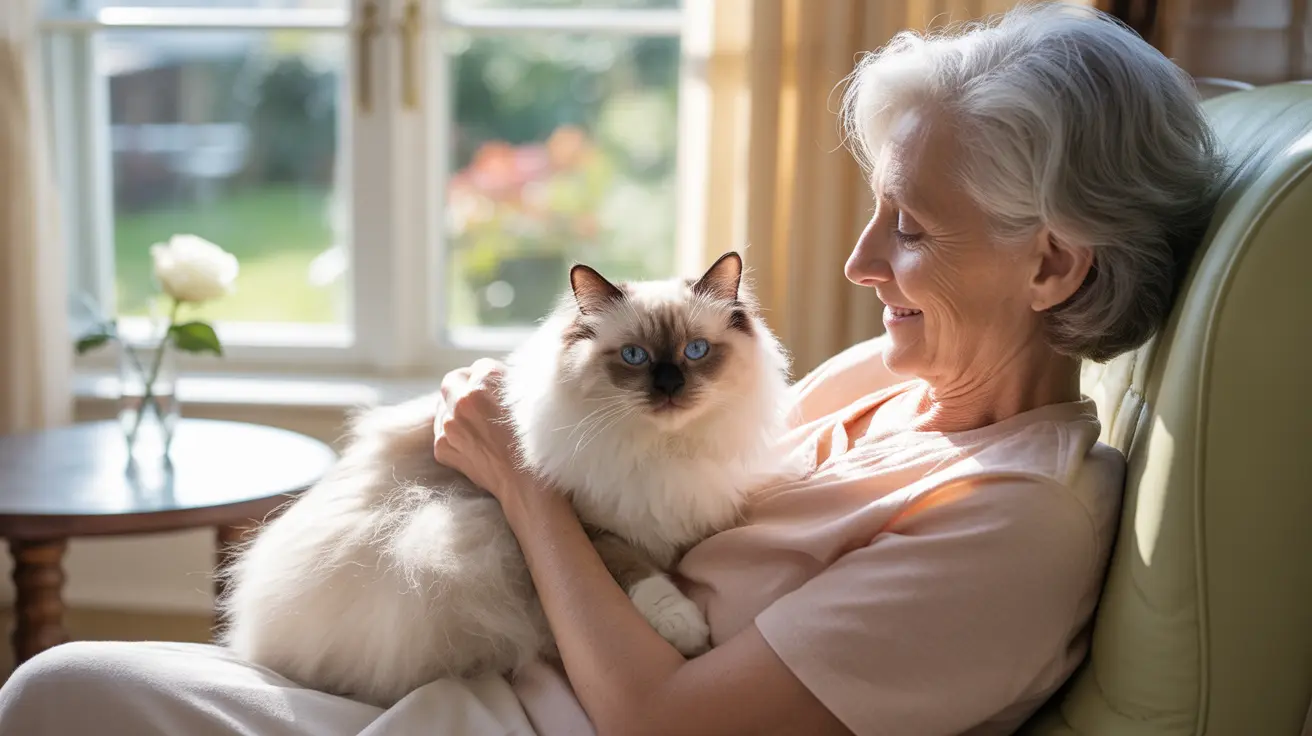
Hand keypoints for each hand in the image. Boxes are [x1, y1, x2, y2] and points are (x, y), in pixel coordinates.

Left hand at [433, 359, 535, 504]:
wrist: (527, 484)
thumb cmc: (536, 444)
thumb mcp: (530, 401)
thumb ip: (510, 383)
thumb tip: (497, 378)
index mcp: (486, 382)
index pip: (479, 366)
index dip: (489, 378)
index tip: (495, 389)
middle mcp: (463, 400)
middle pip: (453, 380)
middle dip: (463, 386)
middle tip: (477, 399)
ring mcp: (449, 425)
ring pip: (443, 406)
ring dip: (455, 411)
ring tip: (477, 427)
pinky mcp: (443, 447)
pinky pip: (441, 432)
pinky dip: (452, 435)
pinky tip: (472, 443)